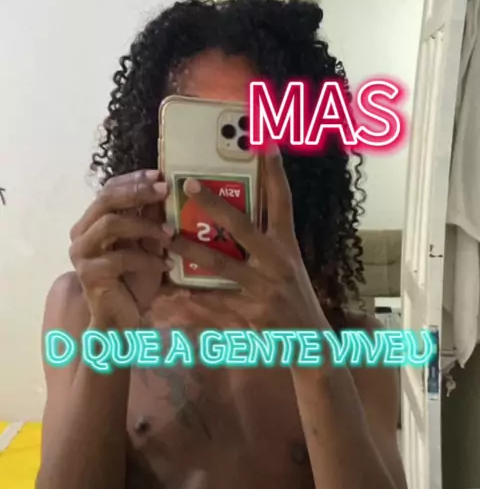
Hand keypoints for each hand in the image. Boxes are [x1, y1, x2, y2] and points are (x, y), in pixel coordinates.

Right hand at [69, 170, 172, 328]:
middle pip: (105, 200)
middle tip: (164, 191)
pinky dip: (146, 260)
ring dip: (144, 226)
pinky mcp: (89, 273)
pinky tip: (165, 267)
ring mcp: (81, 253)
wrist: (122, 319)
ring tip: (169, 234)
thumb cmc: (134, 282)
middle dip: (137, 192)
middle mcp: (81, 234)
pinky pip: (120, 258)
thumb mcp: (148, 246)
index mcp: (92, 223)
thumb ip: (149, 221)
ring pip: (111, 224)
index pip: (108, 190)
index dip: (133, 180)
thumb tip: (163, 190)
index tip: (159, 176)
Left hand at [169, 149, 321, 328]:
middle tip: (189, 184)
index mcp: (287, 246)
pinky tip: (170, 292)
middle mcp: (278, 262)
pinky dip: (192, 299)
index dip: (275, 173)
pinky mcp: (252, 313)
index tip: (265, 143)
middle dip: (215, 204)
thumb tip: (238, 220)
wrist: (311, 345)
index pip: (283, 202)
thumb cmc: (296, 302)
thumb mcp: (289, 268)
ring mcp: (265, 288)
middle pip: (243, 226)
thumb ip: (267, 245)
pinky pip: (215, 302)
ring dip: (191, 251)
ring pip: (222, 264)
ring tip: (167, 239)